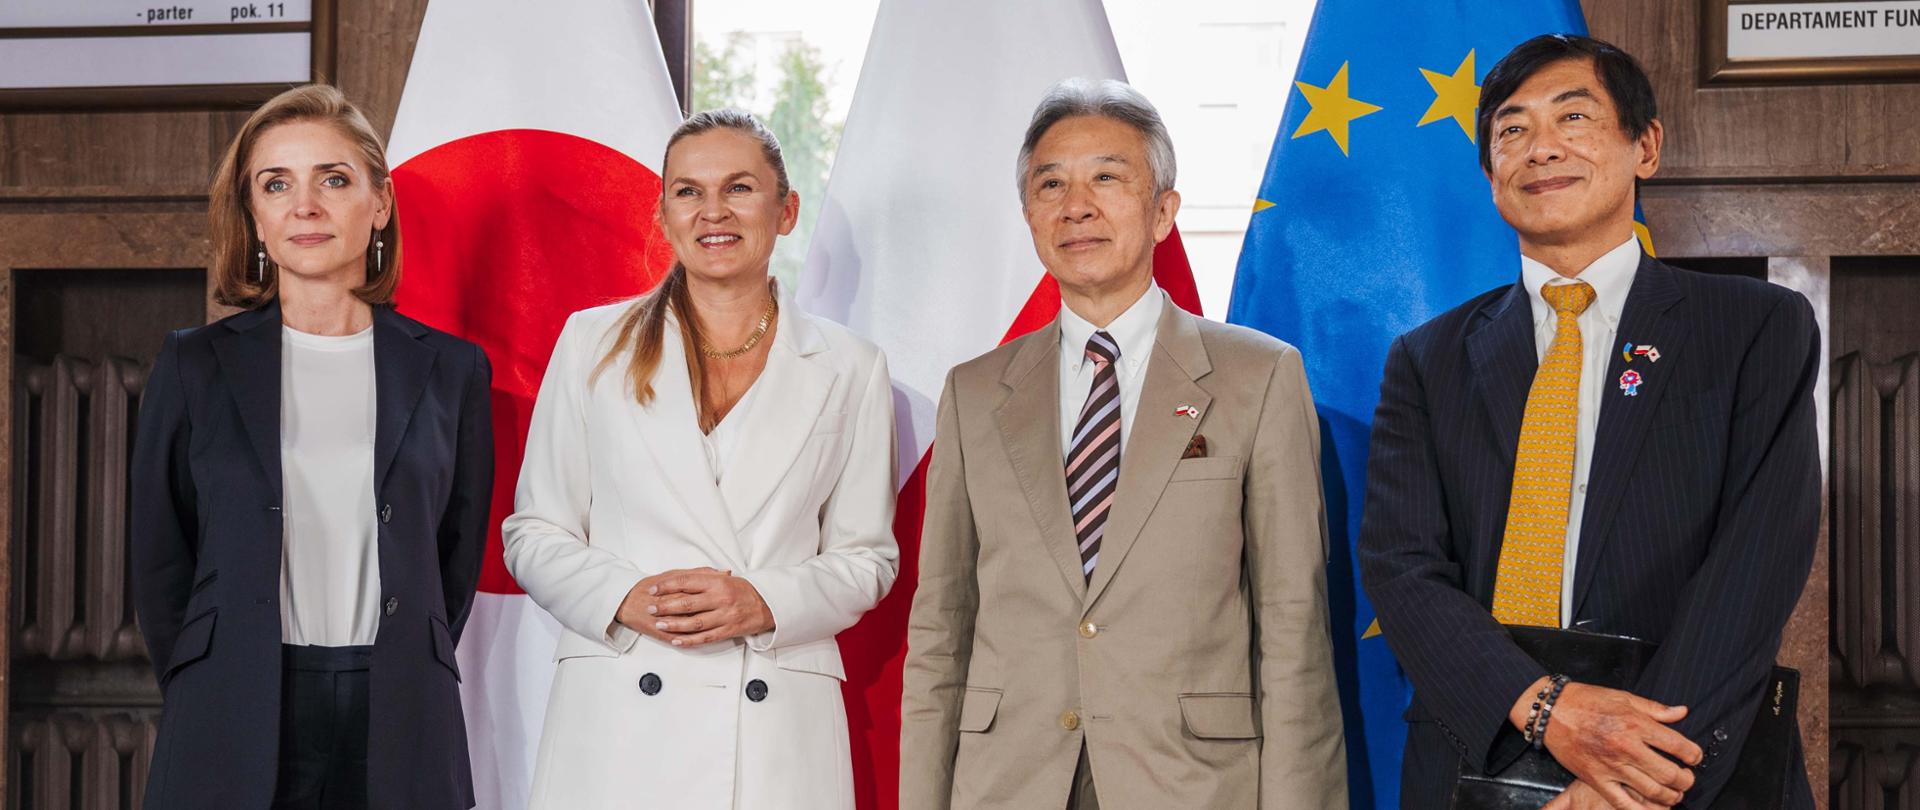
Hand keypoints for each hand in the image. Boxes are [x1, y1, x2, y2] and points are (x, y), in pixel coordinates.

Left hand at [615, 567, 773, 647]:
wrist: (767, 605)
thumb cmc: (742, 590)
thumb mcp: (724, 578)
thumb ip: (703, 577)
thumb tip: (678, 579)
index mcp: (718, 582)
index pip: (686, 582)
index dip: (666, 586)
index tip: (653, 589)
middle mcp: (720, 598)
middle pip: (686, 603)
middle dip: (665, 606)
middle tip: (650, 608)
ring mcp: (724, 616)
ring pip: (694, 622)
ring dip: (674, 624)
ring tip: (659, 624)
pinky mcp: (727, 630)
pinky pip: (705, 637)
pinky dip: (689, 640)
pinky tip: (676, 640)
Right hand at [1512, 680, 1700, 807]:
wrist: (1549, 711)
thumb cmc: (1585, 700)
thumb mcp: (1622, 697)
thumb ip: (1654, 708)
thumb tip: (1681, 713)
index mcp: (1635, 723)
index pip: (1678, 746)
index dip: (1694, 755)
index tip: (1694, 757)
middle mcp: (1626, 747)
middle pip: (1670, 774)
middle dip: (1686, 780)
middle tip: (1687, 778)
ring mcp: (1611, 766)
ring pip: (1652, 792)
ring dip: (1671, 797)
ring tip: (1674, 793)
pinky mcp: (1596, 779)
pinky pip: (1623, 803)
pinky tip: (1653, 808)